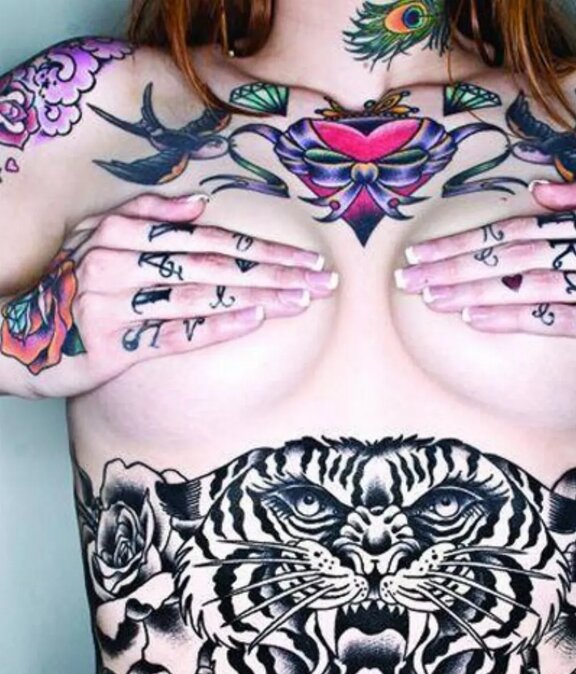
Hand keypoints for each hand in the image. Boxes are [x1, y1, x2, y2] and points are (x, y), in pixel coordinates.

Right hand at [3, 192, 336, 396]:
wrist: (18, 340)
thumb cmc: (71, 292)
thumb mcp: (98, 241)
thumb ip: (146, 217)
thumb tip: (198, 205)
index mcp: (123, 230)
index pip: (210, 239)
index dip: (264, 248)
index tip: (308, 260)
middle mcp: (118, 259)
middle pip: (215, 264)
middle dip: (275, 272)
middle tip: (323, 281)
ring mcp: (115, 301)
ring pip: (202, 295)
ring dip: (258, 297)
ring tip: (302, 300)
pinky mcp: (113, 344)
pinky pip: (176, 332)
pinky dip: (217, 324)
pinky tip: (255, 321)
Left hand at [395, 177, 575, 393]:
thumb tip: (540, 190)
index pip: (518, 228)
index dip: (465, 240)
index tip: (418, 254)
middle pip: (517, 252)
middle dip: (456, 264)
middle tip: (409, 277)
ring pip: (531, 283)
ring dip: (474, 289)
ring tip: (430, 298)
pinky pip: (557, 317)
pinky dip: (512, 317)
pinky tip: (473, 319)